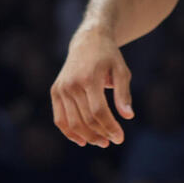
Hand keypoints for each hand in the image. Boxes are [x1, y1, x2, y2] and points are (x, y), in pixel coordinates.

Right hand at [51, 27, 133, 146]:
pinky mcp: (55, 91)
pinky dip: (69, 132)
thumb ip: (123, 94)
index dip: (109, 127)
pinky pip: (59, 119)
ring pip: (72, 122)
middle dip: (100, 134)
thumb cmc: (109, 57)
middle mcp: (72, 84)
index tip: (120, 137)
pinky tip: (82, 141)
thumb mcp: (122, 70)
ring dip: (87, 136)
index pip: (98, 111)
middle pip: (85, 119)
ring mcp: (61, 88)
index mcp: (90, 78)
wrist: (88, 41)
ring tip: (102, 142)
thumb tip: (128, 116)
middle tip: (113, 141)